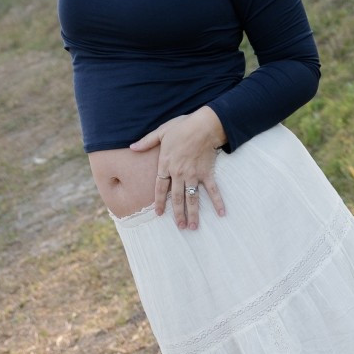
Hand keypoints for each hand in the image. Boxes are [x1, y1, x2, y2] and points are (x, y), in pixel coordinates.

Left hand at [129, 107, 225, 229]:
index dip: (160, 201)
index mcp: (166, 164)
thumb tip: (132, 147)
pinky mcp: (207, 173)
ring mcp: (193, 175)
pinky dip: (218, 201)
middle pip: (177, 197)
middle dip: (178, 214)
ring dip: (193, 214)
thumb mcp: (160, 132)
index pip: (161, 187)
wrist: (203, 125)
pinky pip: (212, 190)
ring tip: (193, 227)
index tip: (159, 213)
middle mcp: (179, 173)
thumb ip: (146, 142)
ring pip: (192, 198)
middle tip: (180, 227)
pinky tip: (221, 213)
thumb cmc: (181, 127)